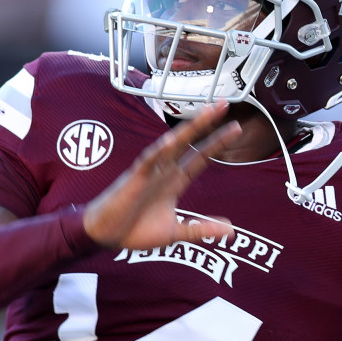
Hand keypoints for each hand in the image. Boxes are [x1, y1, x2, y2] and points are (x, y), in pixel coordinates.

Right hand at [83, 102, 241, 249]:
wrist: (105, 237)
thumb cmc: (135, 231)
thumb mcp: (176, 232)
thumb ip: (202, 229)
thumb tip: (231, 231)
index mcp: (174, 182)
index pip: (200, 157)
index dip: (217, 143)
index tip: (235, 128)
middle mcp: (164, 171)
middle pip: (189, 143)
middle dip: (206, 123)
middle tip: (225, 103)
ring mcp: (149, 173)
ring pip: (171, 145)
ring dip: (189, 129)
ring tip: (206, 113)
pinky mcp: (133, 180)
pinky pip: (147, 162)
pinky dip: (158, 151)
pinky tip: (171, 140)